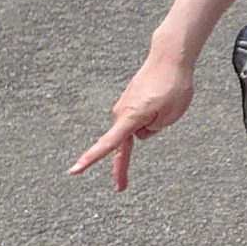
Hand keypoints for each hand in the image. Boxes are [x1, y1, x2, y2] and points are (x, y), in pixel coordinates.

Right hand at [71, 48, 194, 190]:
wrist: (169, 57)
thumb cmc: (172, 85)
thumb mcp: (170, 115)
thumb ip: (153, 130)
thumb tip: (140, 132)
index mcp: (130, 118)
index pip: (109, 143)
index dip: (91, 158)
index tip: (74, 170)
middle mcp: (122, 113)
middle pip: (124, 144)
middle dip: (123, 165)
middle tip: (121, 188)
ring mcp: (124, 107)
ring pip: (139, 129)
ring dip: (154, 122)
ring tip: (168, 102)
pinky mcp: (130, 102)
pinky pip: (142, 118)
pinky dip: (153, 115)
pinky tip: (164, 100)